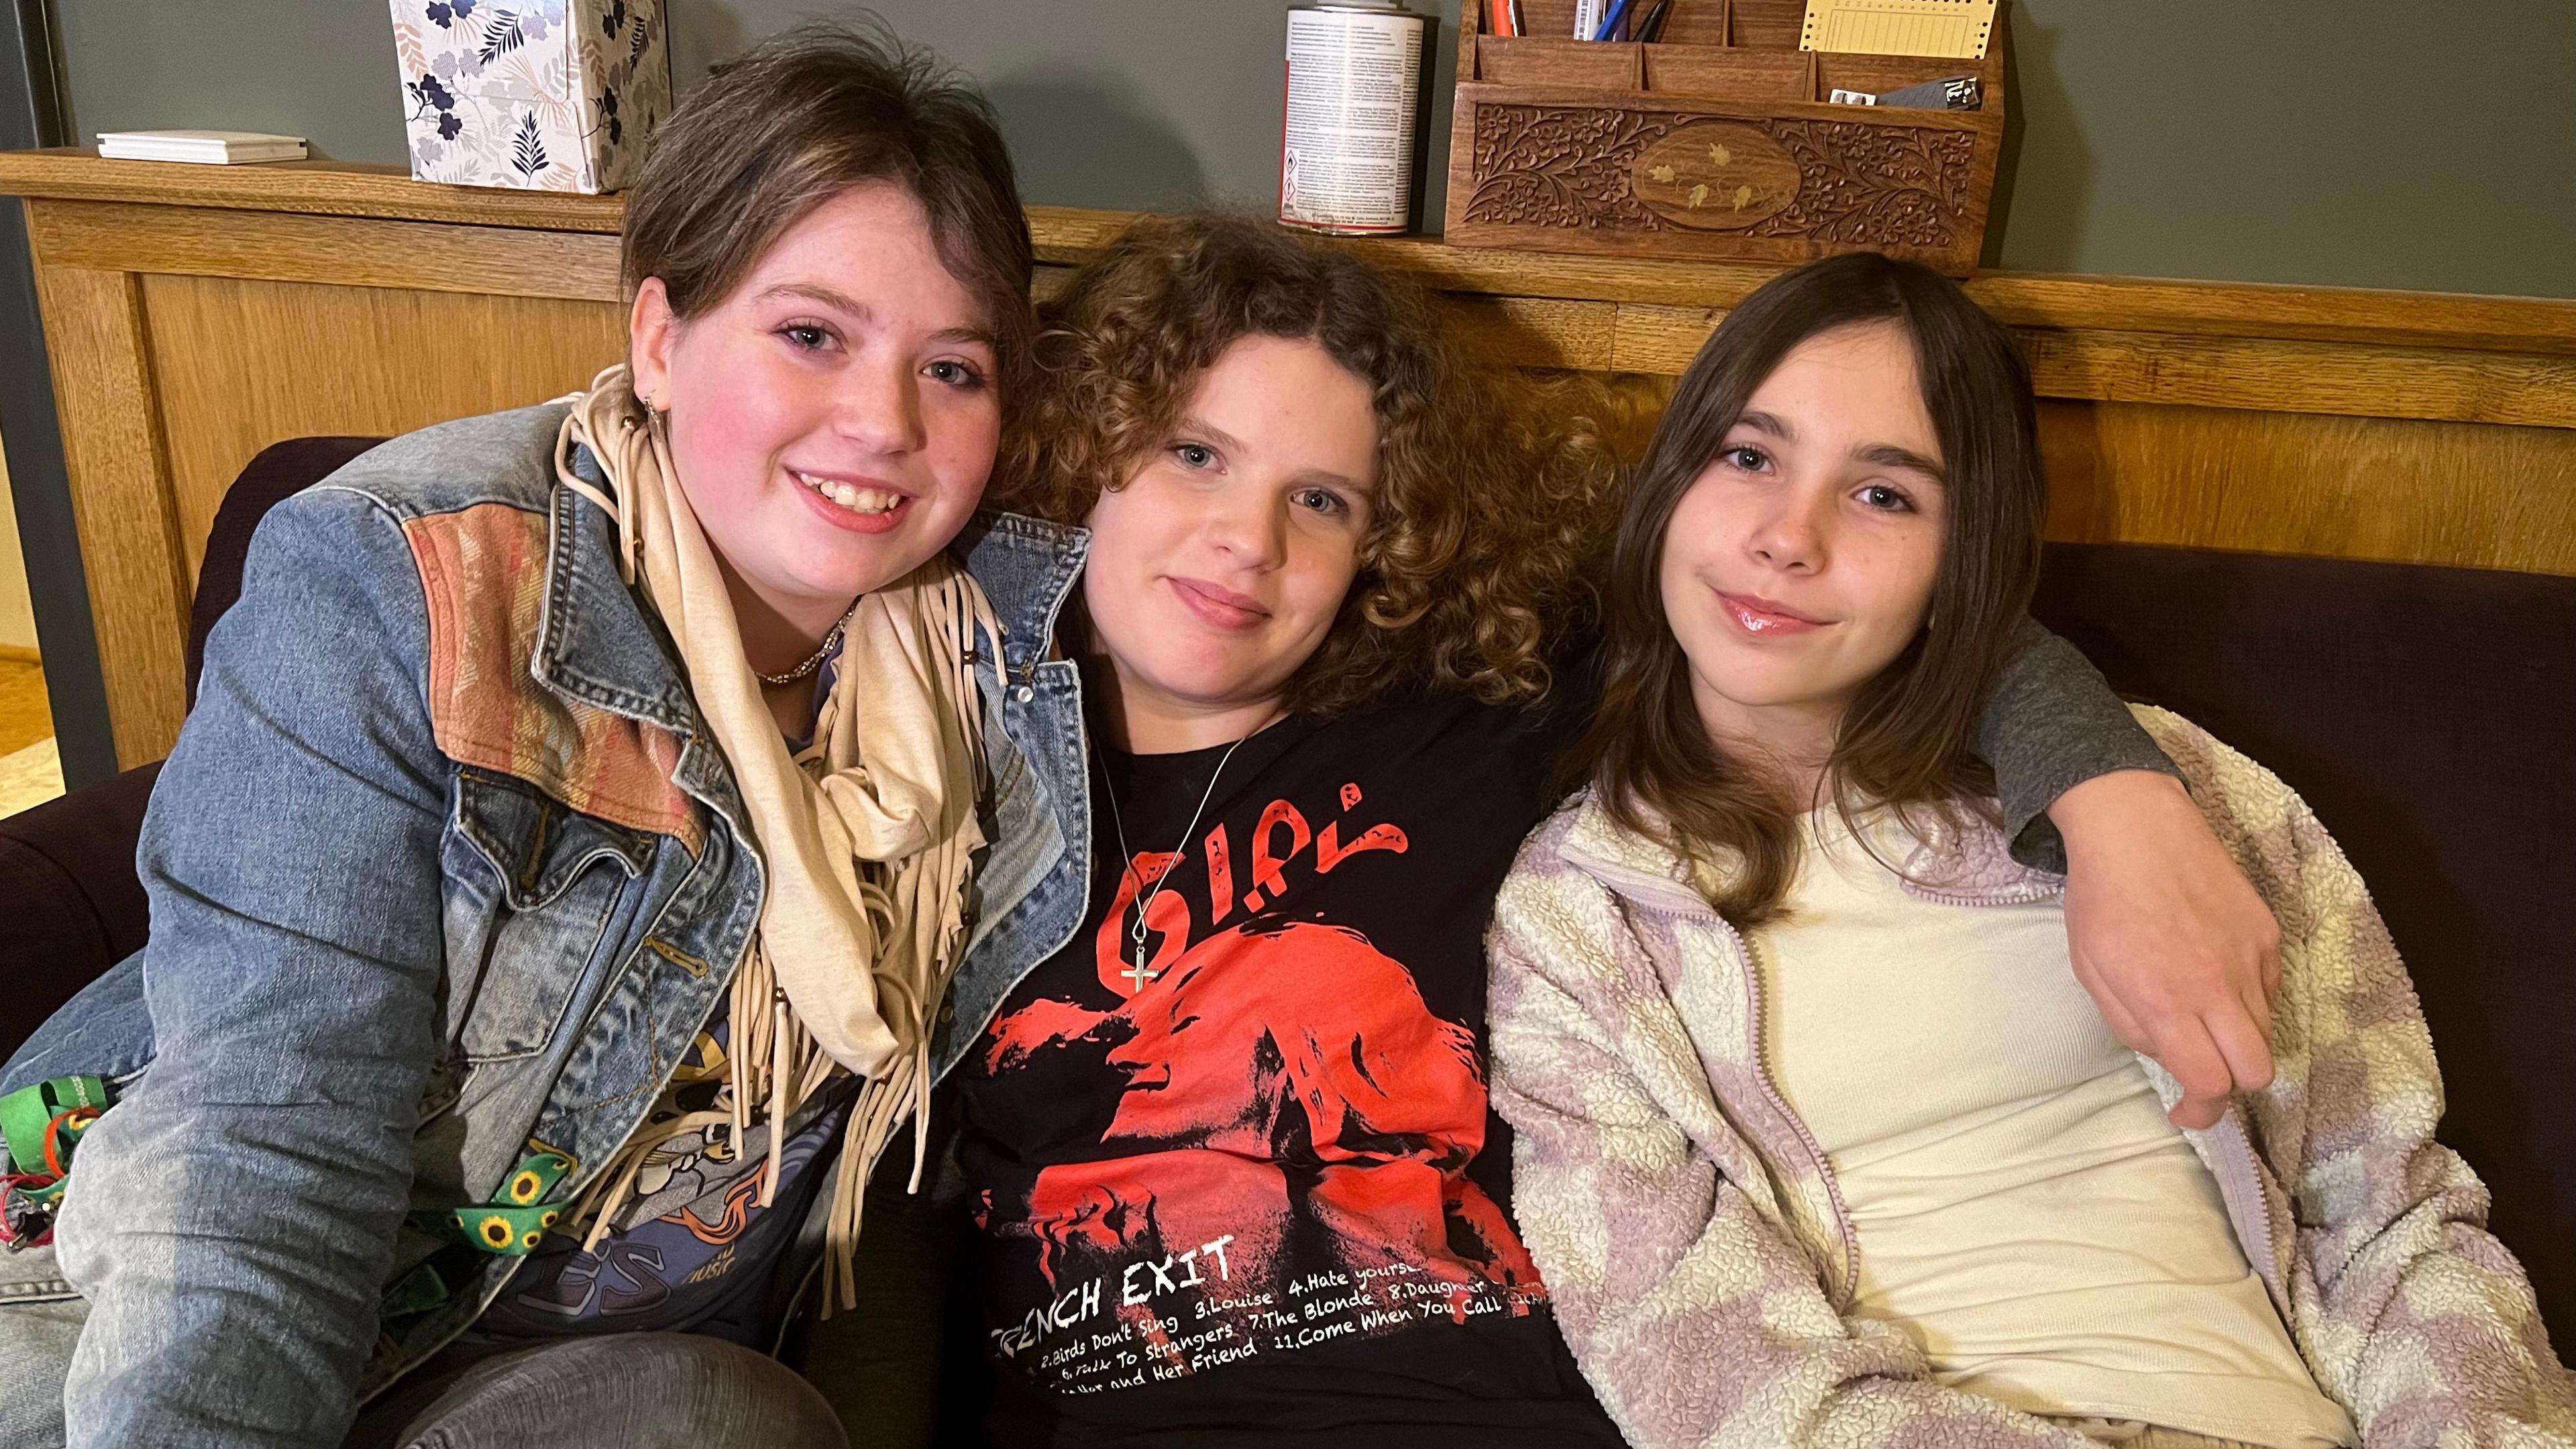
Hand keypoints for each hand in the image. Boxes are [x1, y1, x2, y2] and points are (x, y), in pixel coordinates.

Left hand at [2051, 770, 2280, 1128]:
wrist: (2136, 827)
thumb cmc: (2101, 900)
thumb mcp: (2093, 972)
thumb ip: (2132, 1026)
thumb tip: (2169, 1056)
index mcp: (2168, 1000)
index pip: (2211, 1083)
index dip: (2202, 1110)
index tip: (2185, 1109)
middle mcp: (2219, 985)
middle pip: (2258, 1070)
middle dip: (2232, 1082)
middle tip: (2203, 1071)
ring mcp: (2251, 958)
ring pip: (2267, 1030)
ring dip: (2237, 1038)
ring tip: (2201, 1010)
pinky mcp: (2268, 932)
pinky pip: (2270, 989)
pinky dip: (2248, 997)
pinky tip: (2215, 972)